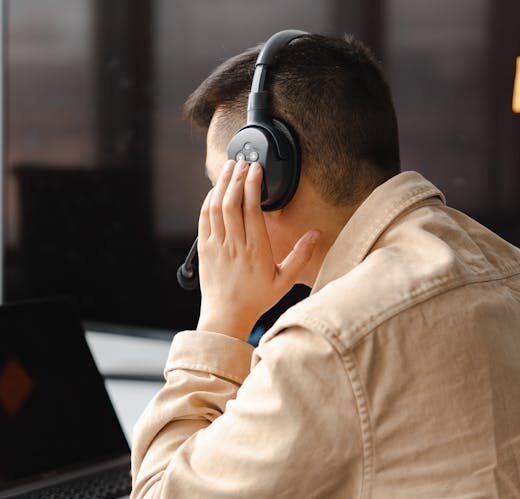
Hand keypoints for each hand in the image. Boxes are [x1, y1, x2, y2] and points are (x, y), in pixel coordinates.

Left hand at [196, 159, 318, 340]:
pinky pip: (204, 218)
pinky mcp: (204, 249)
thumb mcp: (285, 281)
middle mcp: (235, 245)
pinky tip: (215, 189)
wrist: (225, 317)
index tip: (257, 169)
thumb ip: (300, 255)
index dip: (253, 185)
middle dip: (237, 177)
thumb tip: (315, 234)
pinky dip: (209, 200)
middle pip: (232, 202)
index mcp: (256, 250)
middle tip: (244, 161)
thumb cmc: (256, 300)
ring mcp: (217, 246)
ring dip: (222, 184)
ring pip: (216, 207)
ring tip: (230, 167)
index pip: (252, 209)